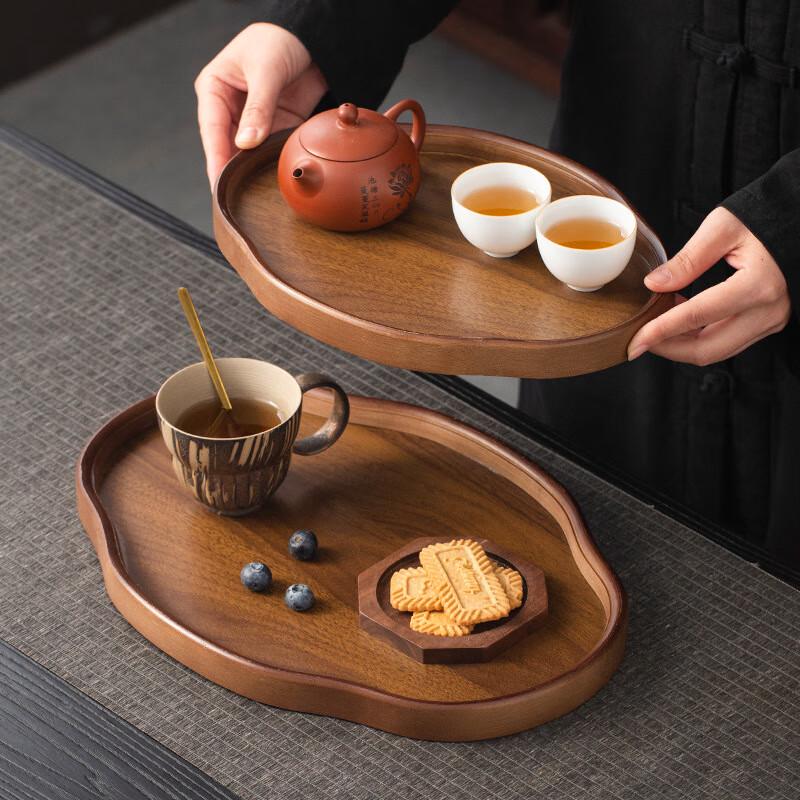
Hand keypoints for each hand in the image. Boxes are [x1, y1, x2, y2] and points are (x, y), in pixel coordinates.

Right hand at [195, 23, 327, 186]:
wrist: (309, 39)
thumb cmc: (278, 42)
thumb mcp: (266, 71)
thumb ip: (259, 108)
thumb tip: (246, 143)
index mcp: (214, 90)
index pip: (212, 130)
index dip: (215, 158)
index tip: (218, 183)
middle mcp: (229, 108)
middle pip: (226, 147)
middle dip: (231, 171)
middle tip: (234, 199)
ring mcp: (251, 121)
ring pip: (247, 154)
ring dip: (251, 171)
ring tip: (252, 194)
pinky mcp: (273, 128)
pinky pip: (269, 152)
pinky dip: (271, 164)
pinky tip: (271, 181)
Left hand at [627, 207, 790, 364]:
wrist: (798, 221)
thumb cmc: (765, 217)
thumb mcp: (723, 227)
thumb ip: (687, 260)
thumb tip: (654, 285)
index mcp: (757, 285)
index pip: (696, 317)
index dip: (660, 331)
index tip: (634, 342)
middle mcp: (768, 311)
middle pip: (706, 349)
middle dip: (667, 347)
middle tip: (639, 339)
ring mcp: (771, 321)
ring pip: (716, 351)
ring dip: (682, 344)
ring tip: (658, 323)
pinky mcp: (768, 323)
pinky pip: (727, 342)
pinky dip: (698, 337)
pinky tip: (680, 320)